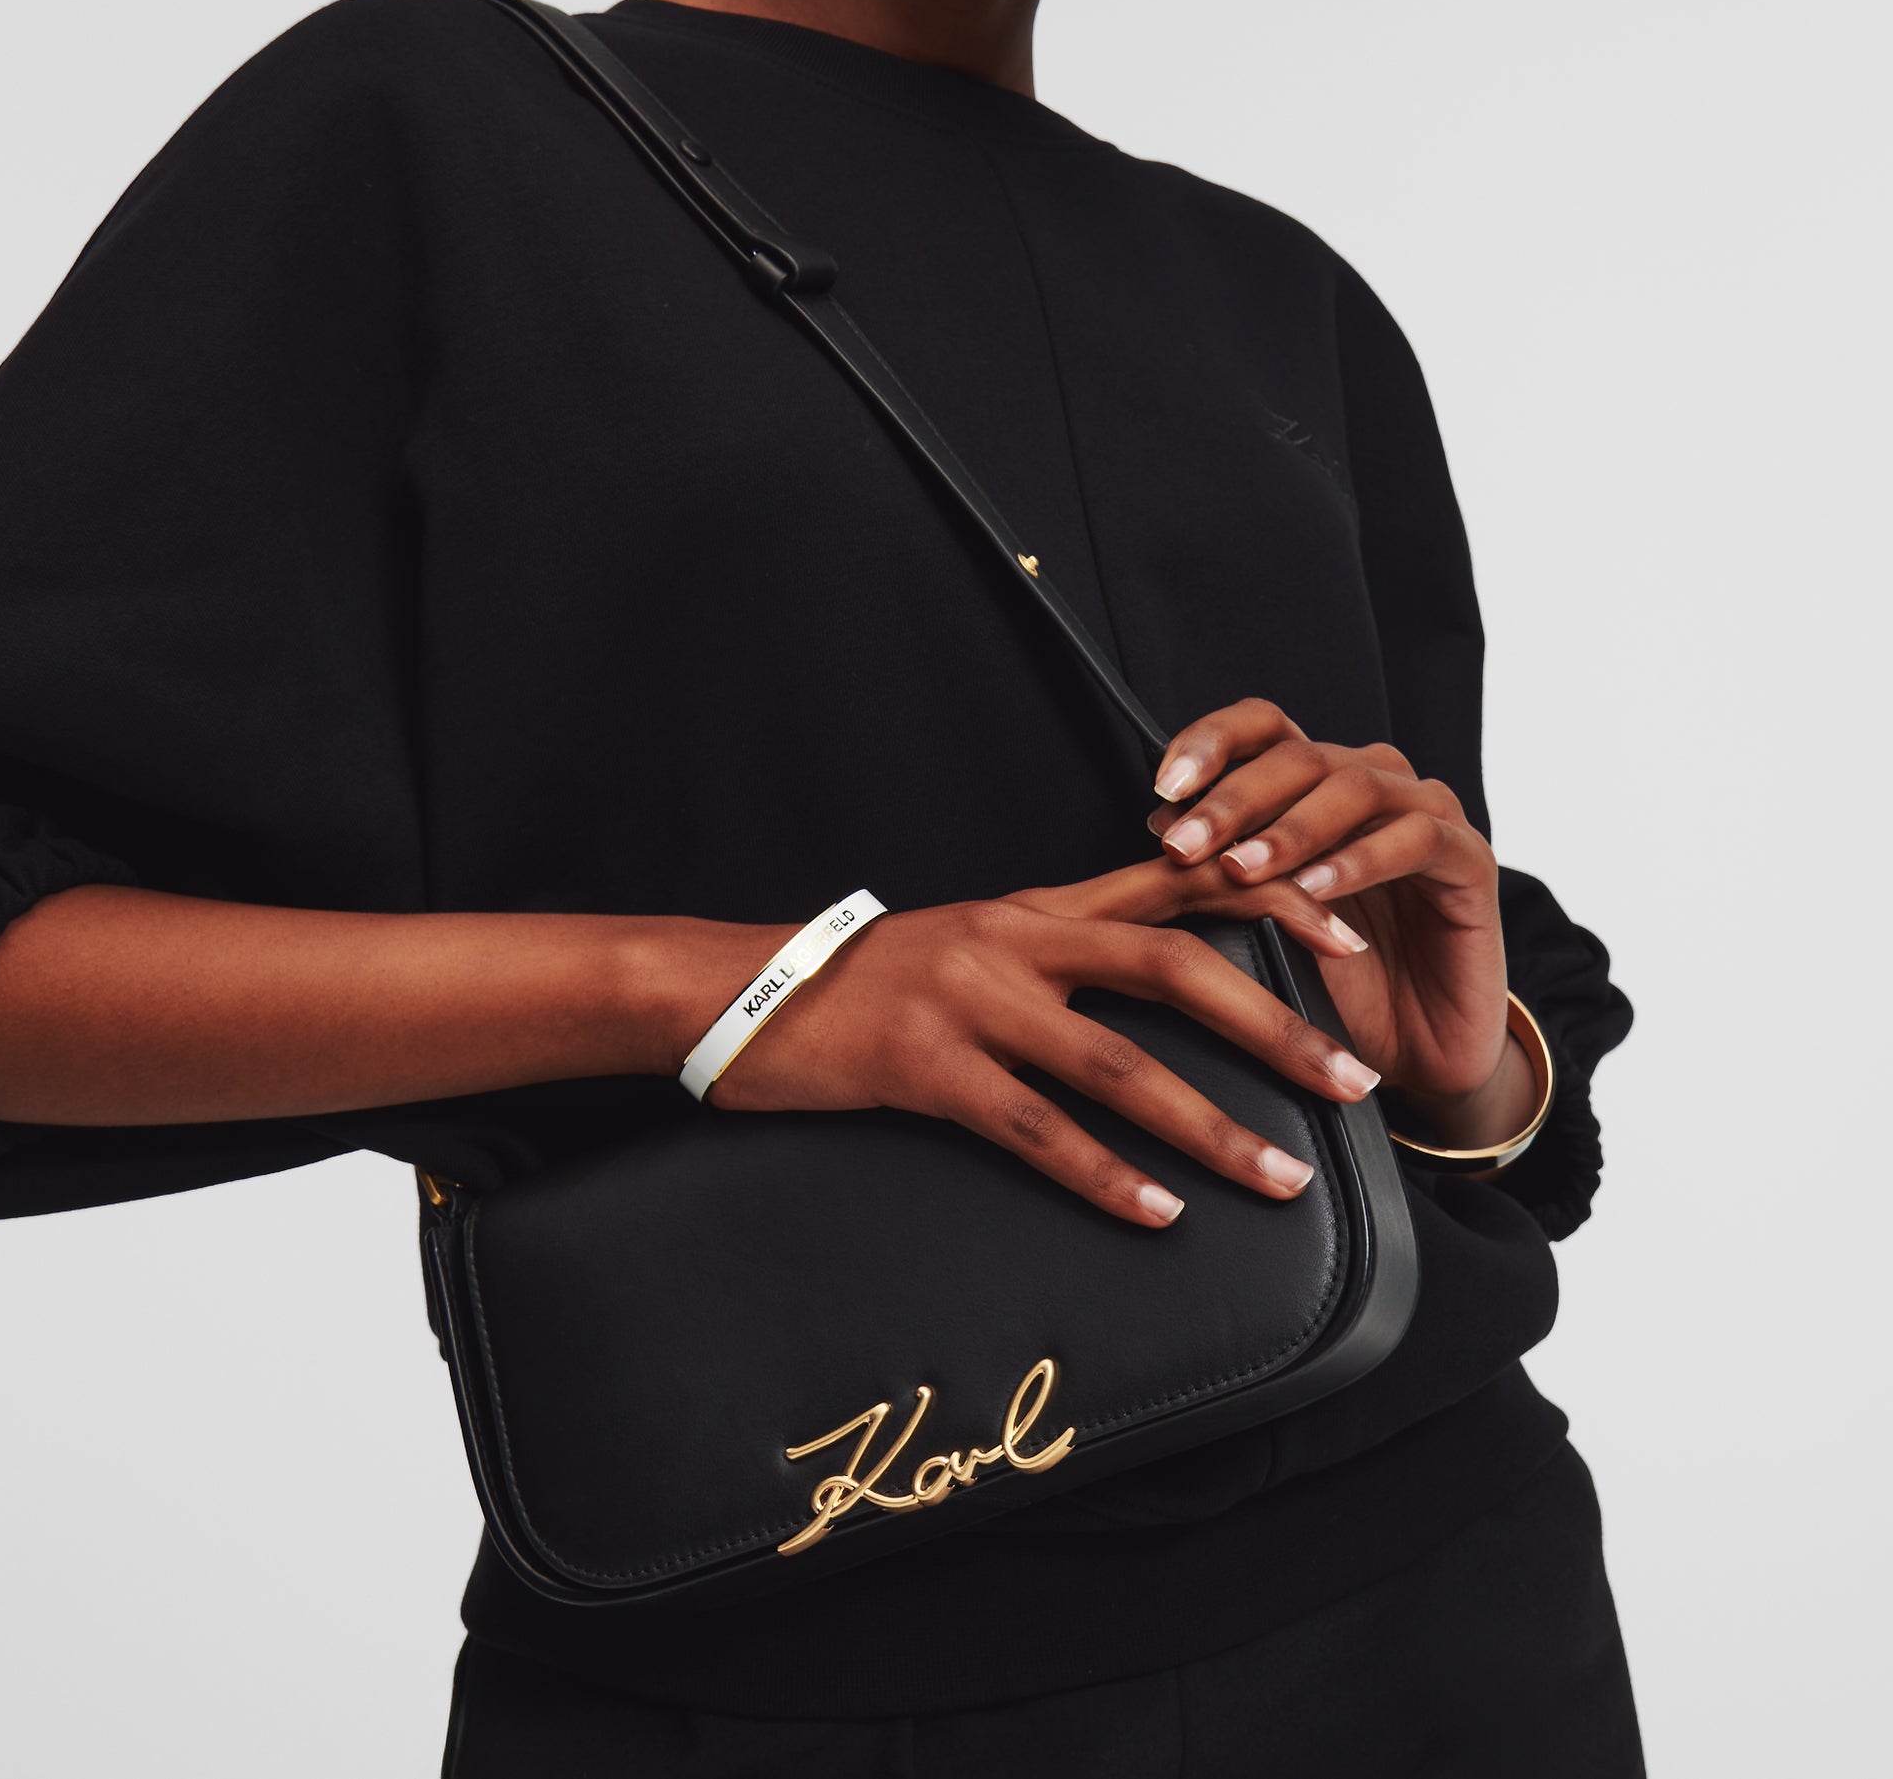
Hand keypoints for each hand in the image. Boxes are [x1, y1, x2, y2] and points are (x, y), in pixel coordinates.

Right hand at [703, 866, 1383, 1227]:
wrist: (739, 991)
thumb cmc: (862, 979)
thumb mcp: (970, 941)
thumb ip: (1054, 951)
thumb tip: (1148, 982)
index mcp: (1035, 906)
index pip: (1176, 879)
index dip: (1270, 898)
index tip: (1348, 934)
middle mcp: (1016, 938)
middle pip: (1173, 966)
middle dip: (1276, 1024)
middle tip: (1355, 1079)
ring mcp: (970, 999)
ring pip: (1117, 1062)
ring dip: (1210, 1125)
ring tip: (1281, 1177)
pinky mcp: (926, 1066)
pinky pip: (1033, 1128)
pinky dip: (1103, 1175)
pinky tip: (1157, 1215)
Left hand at [1144, 699, 1533, 1147]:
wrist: (1413, 1054)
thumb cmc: (1333, 980)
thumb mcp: (1264, 921)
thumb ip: (1224, 867)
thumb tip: (1160, 824)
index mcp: (1317, 784)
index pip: (1264, 727)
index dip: (1212, 741)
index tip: (1163, 787)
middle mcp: (1373, 783)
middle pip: (1300, 755)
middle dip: (1233, 799)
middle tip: (1185, 845)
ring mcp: (1426, 814)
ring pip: (1355, 786)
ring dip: (1289, 828)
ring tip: (1241, 871)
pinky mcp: (1470, 859)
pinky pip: (1415, 839)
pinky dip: (1359, 861)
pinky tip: (1314, 890)